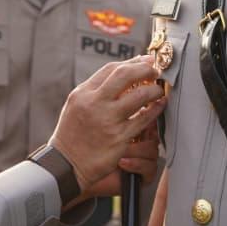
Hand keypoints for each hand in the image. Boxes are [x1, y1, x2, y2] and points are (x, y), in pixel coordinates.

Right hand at [51, 56, 165, 193]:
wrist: (66, 164)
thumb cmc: (72, 134)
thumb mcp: (76, 106)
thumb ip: (95, 90)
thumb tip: (122, 75)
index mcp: (83, 94)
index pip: (110, 69)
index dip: (131, 62)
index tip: (144, 61)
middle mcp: (95, 104)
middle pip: (125, 75)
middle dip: (144, 69)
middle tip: (155, 69)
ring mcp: (108, 121)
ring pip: (139, 96)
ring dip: (153, 89)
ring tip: (158, 89)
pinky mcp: (119, 138)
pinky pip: (144, 119)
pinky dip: (155, 109)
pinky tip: (160, 105)